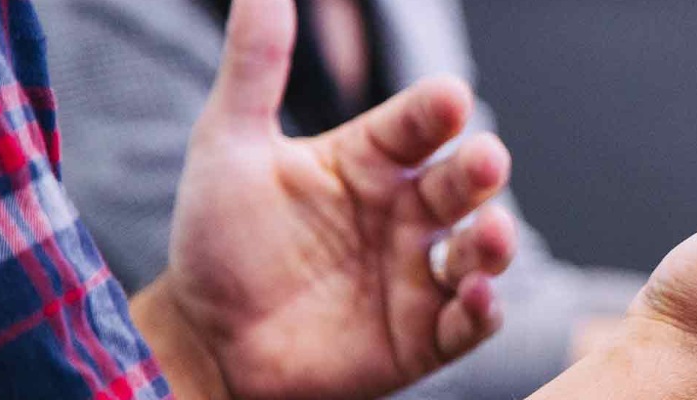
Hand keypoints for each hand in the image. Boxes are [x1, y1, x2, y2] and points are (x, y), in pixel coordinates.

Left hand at [130, 0, 516, 397]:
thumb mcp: (229, 145)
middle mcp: (404, 213)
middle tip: (484, 161)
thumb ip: (256, 65)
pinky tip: (472, 296)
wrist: (201, 342)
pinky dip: (480, 310)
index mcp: (370, 162)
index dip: (436, 112)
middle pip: (461, 183)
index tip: (448, 99)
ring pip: (479, 250)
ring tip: (489, 233)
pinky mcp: (421, 338)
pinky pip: (467, 322)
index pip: (418, 125)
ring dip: (494, 242)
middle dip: (480, 170)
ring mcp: (417, 276)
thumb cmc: (217, 241)